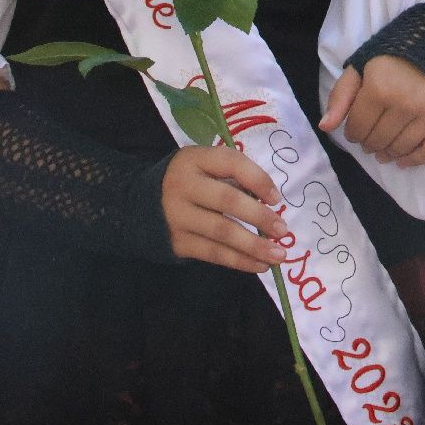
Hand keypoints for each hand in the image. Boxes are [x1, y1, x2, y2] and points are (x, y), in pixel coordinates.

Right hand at [161, 145, 291, 273]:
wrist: (141, 206)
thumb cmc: (189, 182)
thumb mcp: (204, 167)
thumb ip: (232, 177)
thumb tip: (270, 204)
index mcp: (194, 159)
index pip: (231, 163)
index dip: (258, 180)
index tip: (276, 199)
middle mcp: (183, 186)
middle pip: (227, 201)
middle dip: (259, 216)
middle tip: (282, 230)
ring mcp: (177, 216)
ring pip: (222, 232)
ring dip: (254, 246)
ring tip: (278, 254)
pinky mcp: (177, 242)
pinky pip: (213, 253)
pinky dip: (239, 261)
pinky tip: (259, 265)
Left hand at [320, 55, 424, 166]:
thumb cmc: (392, 55)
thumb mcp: (360, 68)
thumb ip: (341, 96)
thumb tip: (325, 128)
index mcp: (380, 88)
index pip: (357, 127)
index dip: (352, 133)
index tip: (355, 130)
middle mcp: (405, 103)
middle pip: (378, 140)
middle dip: (368, 143)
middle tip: (369, 139)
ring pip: (401, 148)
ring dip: (387, 153)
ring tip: (382, 150)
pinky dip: (415, 160)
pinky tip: (403, 160)